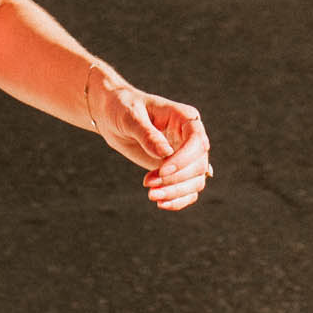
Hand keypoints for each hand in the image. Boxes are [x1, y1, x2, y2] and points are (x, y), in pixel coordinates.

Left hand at [86, 70, 213, 210]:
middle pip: (199, 164)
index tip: (162, 170)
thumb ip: (147, 134)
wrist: (113, 116)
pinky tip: (161, 203)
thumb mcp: (131, 116)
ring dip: (176, 192)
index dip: (184, 159)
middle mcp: (189, 136)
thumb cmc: (122, 108)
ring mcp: (185, 155)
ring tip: (152, 195)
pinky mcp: (177, 170)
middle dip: (177, 179)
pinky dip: (178, 200)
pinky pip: (188, 190)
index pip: (197, 140)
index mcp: (183, 117)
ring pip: (196, 180)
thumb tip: (165, 153)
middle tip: (149, 184)